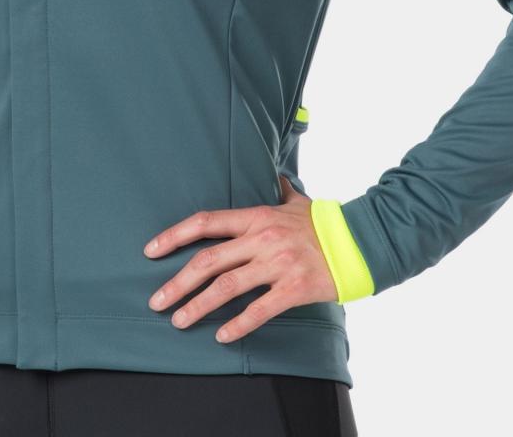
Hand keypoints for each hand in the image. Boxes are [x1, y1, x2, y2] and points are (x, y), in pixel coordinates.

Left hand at [143, 174, 336, 342]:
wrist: (361, 241)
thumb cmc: (326, 223)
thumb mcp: (297, 201)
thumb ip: (280, 190)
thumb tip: (274, 175)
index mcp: (256, 216)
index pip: (205, 222)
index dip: (174, 236)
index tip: (151, 251)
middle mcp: (262, 239)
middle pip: (208, 260)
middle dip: (177, 282)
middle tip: (156, 301)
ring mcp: (278, 264)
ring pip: (227, 287)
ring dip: (198, 306)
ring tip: (178, 321)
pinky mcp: (295, 288)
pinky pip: (260, 310)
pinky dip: (238, 325)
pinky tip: (221, 336)